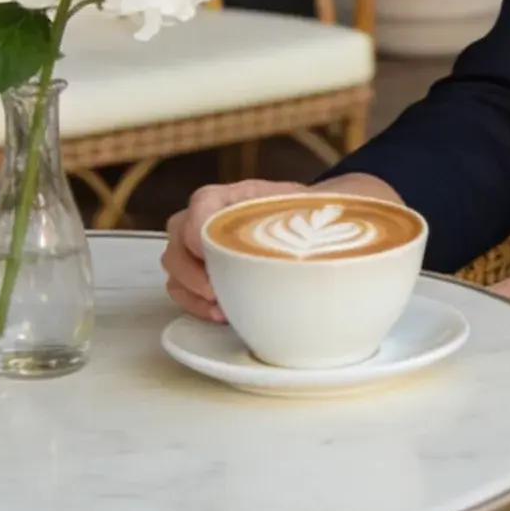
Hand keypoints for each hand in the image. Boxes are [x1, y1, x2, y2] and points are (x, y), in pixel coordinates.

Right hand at [163, 171, 405, 320]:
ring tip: (222, 309)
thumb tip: (336, 238)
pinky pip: (181, 287)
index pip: (200, 205)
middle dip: (192, 270)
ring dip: (192, 291)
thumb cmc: (318, 217)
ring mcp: (204, 245)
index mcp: (235, 196)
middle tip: (218, 292)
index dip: (198, 231)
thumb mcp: (317, 212)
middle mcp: (212, 217)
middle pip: (177, 237)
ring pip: (173, 264)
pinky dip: (193, 303)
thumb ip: (315, 220)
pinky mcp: (205, 271)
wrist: (324, 226)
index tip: (213, 255)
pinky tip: (220, 314)